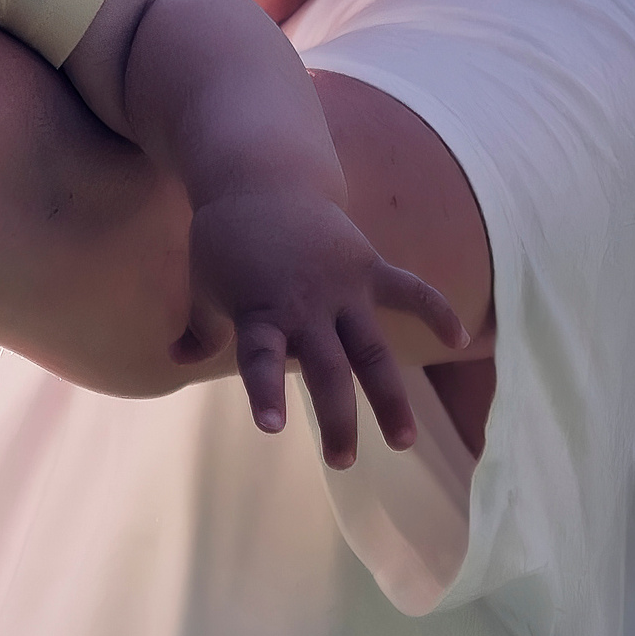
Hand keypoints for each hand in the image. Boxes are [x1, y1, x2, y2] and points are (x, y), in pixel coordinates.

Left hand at [171, 191, 467, 468]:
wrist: (260, 175)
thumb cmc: (226, 236)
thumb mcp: (203, 282)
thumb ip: (199, 327)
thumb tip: (173, 360)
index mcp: (260, 310)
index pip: (259, 358)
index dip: (265, 391)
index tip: (272, 427)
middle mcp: (305, 303)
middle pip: (327, 369)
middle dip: (337, 417)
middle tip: (341, 461)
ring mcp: (342, 286)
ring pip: (373, 349)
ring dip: (390, 396)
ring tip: (403, 442)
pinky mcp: (367, 265)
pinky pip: (409, 290)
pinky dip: (436, 310)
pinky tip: (461, 338)